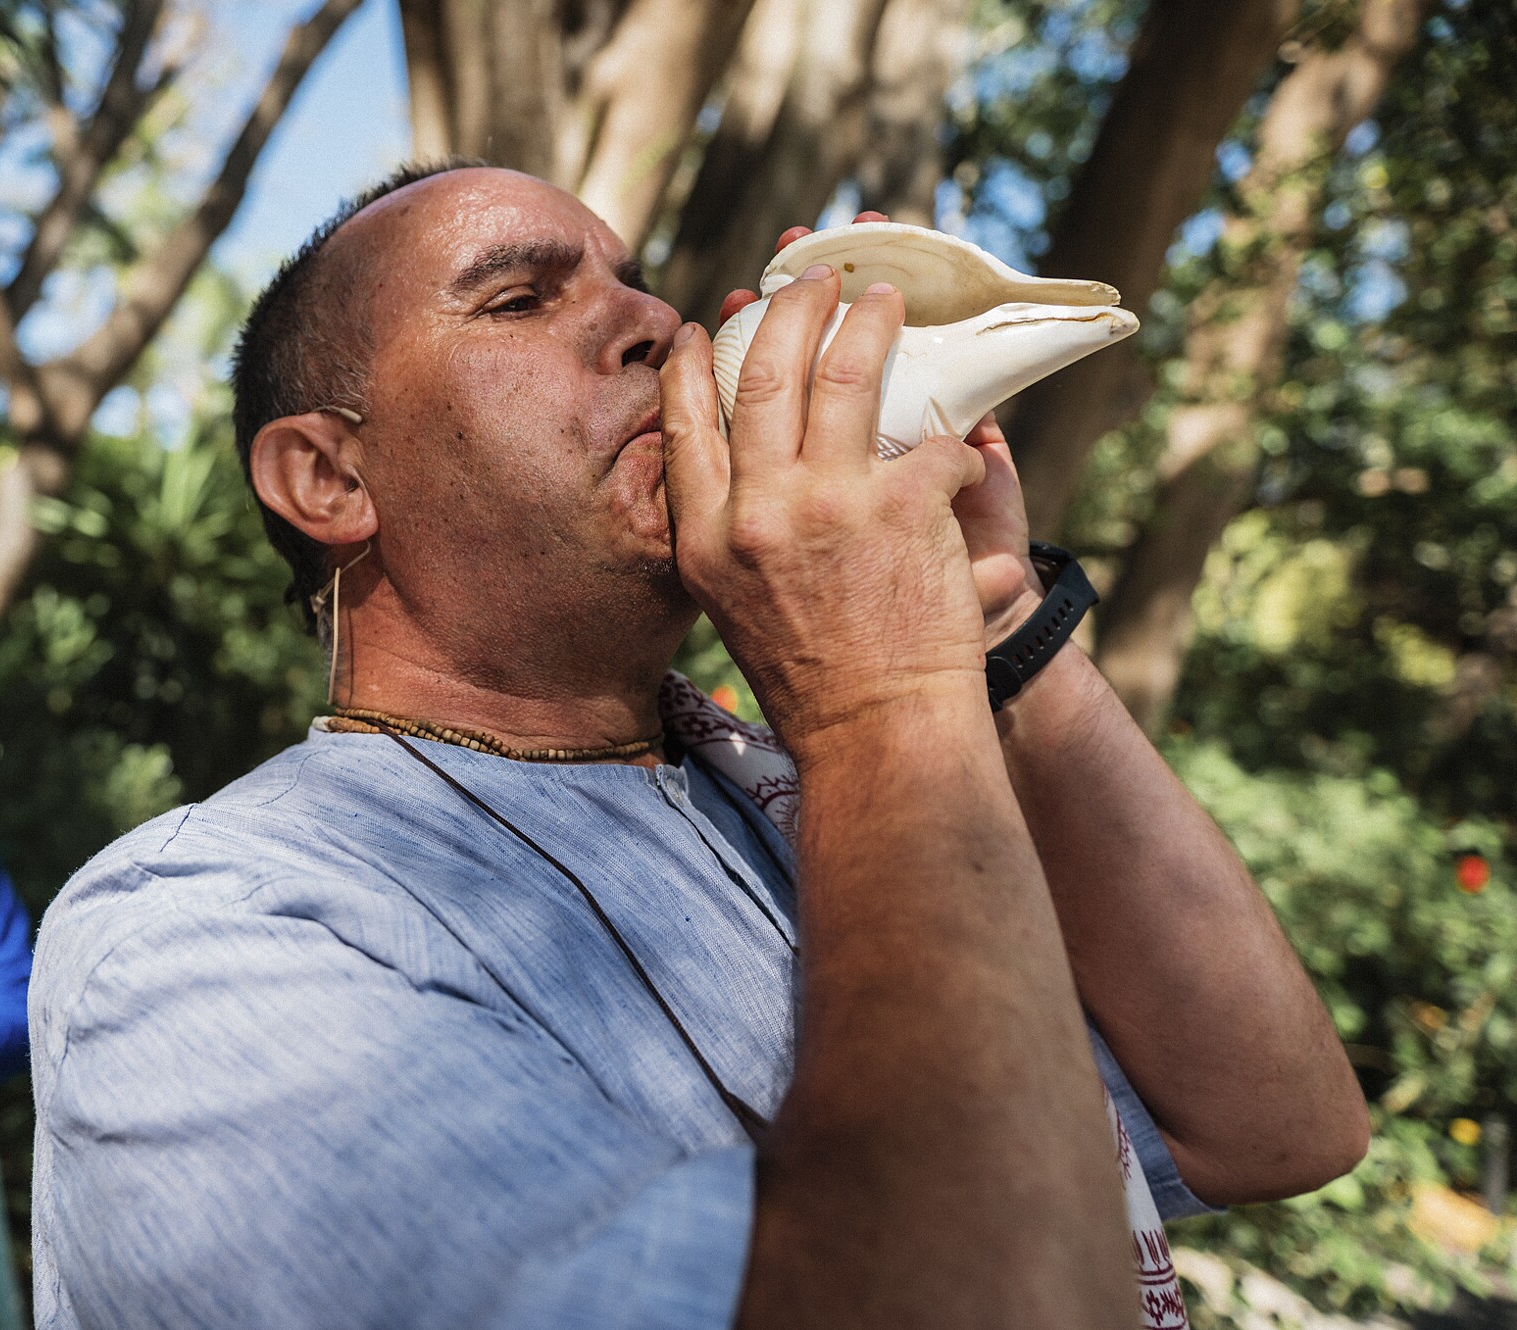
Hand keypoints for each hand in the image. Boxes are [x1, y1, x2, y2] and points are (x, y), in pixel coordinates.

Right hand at [663, 256, 987, 761]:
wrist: (878, 736)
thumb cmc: (812, 683)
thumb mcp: (734, 607)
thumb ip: (729, 532)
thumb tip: (743, 461)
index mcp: (705, 539)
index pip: (684, 424)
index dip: (693, 364)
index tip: (708, 325)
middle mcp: (754, 513)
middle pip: (761, 378)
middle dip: (788, 311)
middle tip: (812, 276)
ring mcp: (825, 506)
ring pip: (842, 378)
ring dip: (867, 324)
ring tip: (885, 294)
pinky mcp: (898, 509)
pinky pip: (931, 445)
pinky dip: (953, 446)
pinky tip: (965, 444)